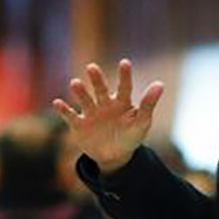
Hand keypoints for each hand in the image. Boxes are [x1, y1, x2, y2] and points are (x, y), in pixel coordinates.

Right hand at [52, 59, 163, 174]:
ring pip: (84, 100)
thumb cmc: (130, 136)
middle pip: (101, 89)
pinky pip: (70, 116)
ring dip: (80, 92)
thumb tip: (160, 84)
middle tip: (92, 68)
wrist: (114, 156)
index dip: (125, 75)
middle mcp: (104, 104)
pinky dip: (63, 110)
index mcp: (122, 102)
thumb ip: (148, 104)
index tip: (125, 63)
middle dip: (96, 79)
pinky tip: (58, 102)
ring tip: (75, 83)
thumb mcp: (142, 122)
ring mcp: (91, 113)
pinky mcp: (79, 125)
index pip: (124, 87)